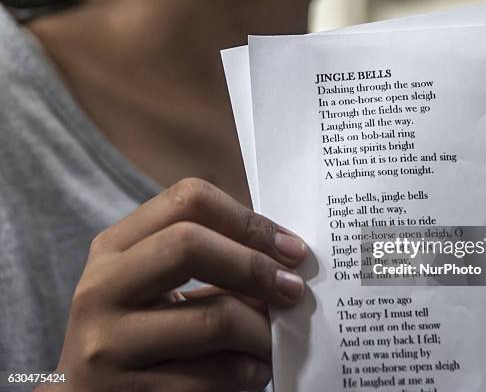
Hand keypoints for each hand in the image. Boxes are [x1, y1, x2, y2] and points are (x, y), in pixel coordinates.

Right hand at [38, 178, 308, 391]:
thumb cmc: (139, 332)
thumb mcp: (156, 284)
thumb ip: (209, 262)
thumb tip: (284, 263)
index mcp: (115, 247)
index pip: (188, 200)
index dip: (248, 221)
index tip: (290, 248)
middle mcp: (102, 287)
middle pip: (190, 245)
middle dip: (255, 267)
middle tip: (293, 289)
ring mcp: (108, 344)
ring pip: (214, 318)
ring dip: (262, 331)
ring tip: (274, 340)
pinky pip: (215, 376)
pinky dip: (250, 373)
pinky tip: (252, 371)